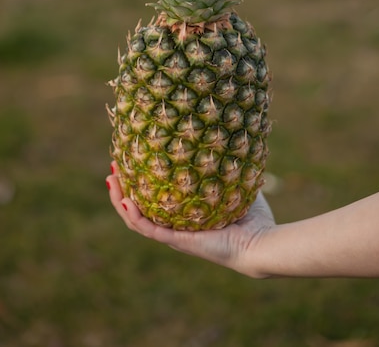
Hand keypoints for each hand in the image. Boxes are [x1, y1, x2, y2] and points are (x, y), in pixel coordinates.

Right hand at [106, 162, 275, 277]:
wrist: (262, 242)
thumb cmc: (254, 218)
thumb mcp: (235, 185)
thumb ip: (227, 167)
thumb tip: (226, 141)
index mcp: (184, 216)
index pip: (154, 200)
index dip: (139, 183)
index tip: (130, 161)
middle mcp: (175, 227)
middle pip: (138, 209)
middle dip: (122, 189)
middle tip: (113, 168)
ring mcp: (174, 236)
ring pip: (136, 219)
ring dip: (120, 200)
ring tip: (111, 180)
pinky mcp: (178, 242)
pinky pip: (148, 229)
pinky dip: (134, 215)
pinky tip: (125, 200)